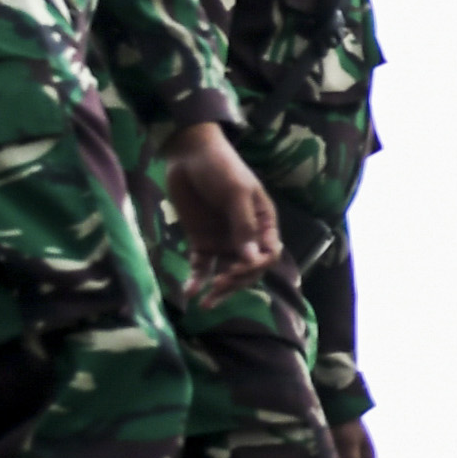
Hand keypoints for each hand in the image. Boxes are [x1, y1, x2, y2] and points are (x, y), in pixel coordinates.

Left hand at [158, 121, 278, 299]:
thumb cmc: (221, 167)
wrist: (188, 154)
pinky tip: (190, 291)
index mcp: (263, 223)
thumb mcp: (236, 192)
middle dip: (236, 281)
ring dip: (219, 289)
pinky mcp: (201, 242)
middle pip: (248, 270)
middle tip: (218, 286)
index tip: (237, 267)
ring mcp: (223, 240)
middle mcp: (246, 236)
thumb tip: (250, 260)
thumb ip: (244, 225)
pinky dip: (197, 280)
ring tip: (205, 303)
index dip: (256, 266)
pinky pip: (201, 266)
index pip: (268, 254)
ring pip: (226, 273)